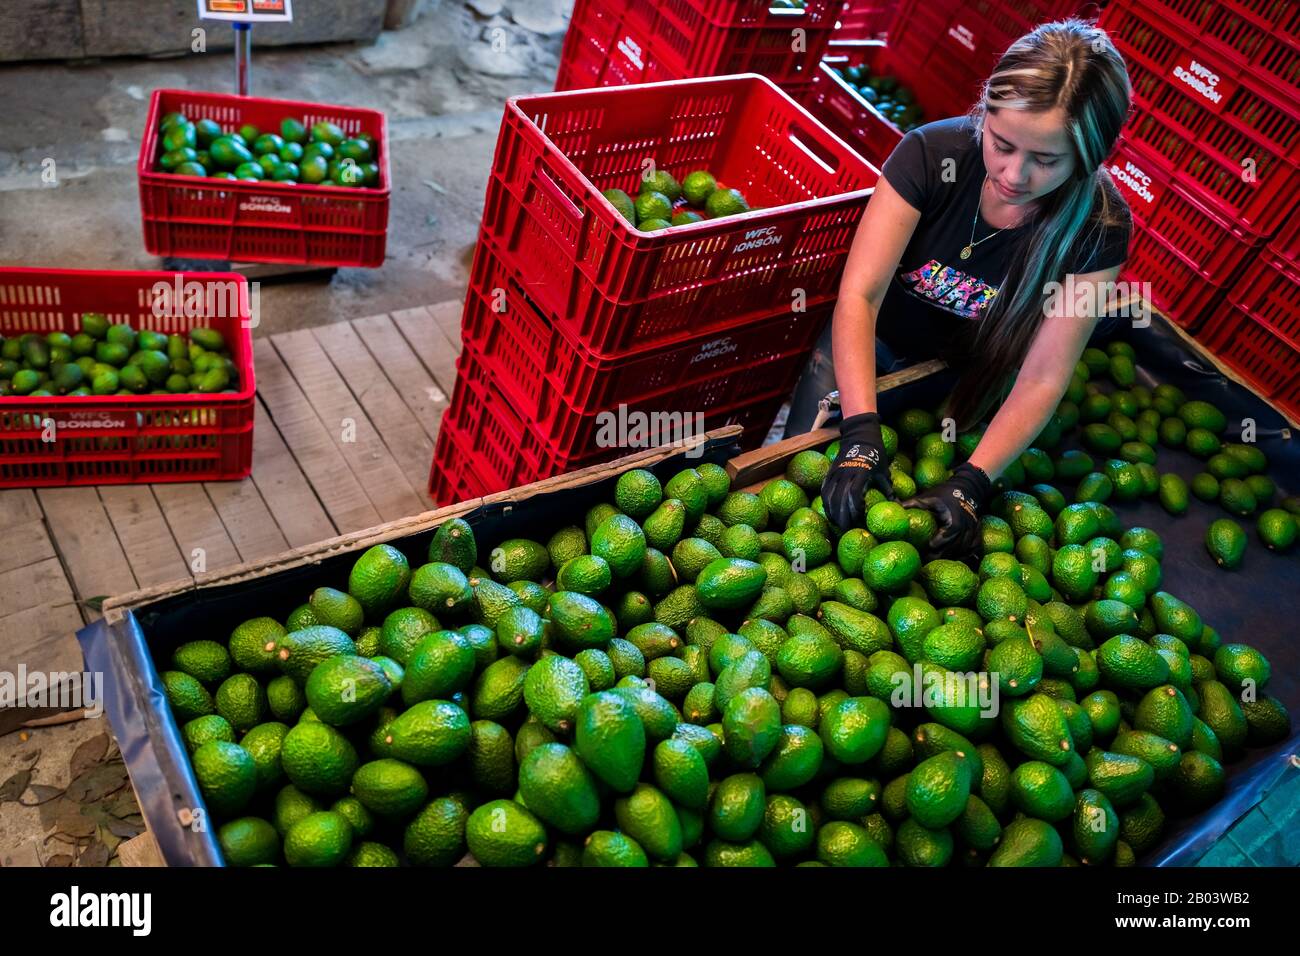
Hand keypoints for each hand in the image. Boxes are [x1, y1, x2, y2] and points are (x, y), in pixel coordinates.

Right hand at [821, 412, 894, 532]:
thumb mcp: (883, 470)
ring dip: (832, 512)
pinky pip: (824, 490)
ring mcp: (836, 473)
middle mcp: (846, 473)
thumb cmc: (875, 454)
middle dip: (842, 516)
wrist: (859, 436)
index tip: (859, 519)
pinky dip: (825, 503)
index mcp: (861, 473)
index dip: (855, 509)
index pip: (855, 495)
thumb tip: (896, 505)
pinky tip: (829, 512)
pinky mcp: (830, 473)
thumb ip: (888, 488)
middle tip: (846, 528)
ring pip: (829, 496)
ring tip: (837, 523)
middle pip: (840, 499)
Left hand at [899, 462, 992, 558]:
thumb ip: (913, 503)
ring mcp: (973, 530)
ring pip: (963, 550)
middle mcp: (966, 526)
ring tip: (937, 562)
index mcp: (953, 518)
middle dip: (940, 555)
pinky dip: (964, 556)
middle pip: (954, 546)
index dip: (937, 544)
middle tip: (926, 560)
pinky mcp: (977, 533)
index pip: (947, 535)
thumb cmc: (944, 493)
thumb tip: (895, 506)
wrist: (967, 488)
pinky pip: (972, 549)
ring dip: (951, 557)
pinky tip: (953, 559)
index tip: (926, 547)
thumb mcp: (929, 496)